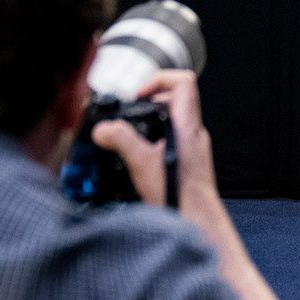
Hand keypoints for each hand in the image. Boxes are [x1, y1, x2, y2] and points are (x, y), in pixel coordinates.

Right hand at [90, 70, 221, 215]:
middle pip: (175, 99)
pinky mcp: (188, 160)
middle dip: (149, 101)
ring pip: (172, 120)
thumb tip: (103, 129)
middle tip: (130, 112)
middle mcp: (193, 132)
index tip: (139, 94)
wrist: (196, 219)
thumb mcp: (141, 163)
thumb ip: (120, 140)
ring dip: (150, 122)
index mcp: (187, 125)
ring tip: (130, 133)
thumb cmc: (179, 194)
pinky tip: (139, 156)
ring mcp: (192, 146)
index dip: (158, 80)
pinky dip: (153, 139)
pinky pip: (171, 139)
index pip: (183, 82)